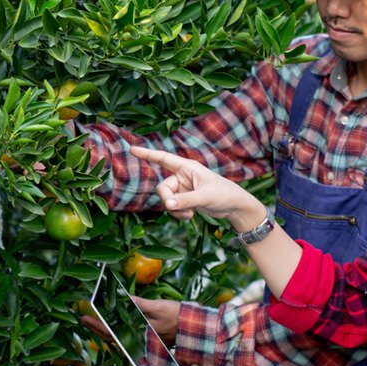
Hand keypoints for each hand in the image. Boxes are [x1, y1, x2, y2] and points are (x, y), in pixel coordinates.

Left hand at [79, 296, 178, 345]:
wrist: (194, 327)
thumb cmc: (177, 316)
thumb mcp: (158, 306)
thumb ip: (140, 304)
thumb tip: (124, 298)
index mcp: (138, 333)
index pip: (112, 332)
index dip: (97, 325)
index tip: (85, 318)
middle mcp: (139, 339)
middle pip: (113, 336)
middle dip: (97, 328)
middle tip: (83, 319)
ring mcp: (143, 339)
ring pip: (119, 337)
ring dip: (106, 329)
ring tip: (94, 321)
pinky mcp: (147, 337)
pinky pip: (127, 335)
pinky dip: (117, 330)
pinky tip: (114, 323)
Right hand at [129, 146, 266, 230]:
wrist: (234, 206)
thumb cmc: (224, 194)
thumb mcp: (204, 197)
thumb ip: (184, 200)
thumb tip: (166, 205)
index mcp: (187, 167)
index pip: (163, 159)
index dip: (147, 154)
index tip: (132, 149)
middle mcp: (183, 176)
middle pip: (163, 188)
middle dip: (169, 201)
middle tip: (182, 209)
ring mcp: (182, 188)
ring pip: (166, 199)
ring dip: (175, 210)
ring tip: (190, 214)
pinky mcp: (184, 198)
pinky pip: (172, 207)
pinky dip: (178, 213)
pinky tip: (190, 216)